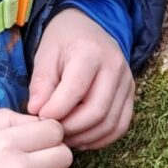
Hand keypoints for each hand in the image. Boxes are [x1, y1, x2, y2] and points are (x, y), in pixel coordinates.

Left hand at [29, 8, 134, 150]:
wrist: (89, 28)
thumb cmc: (63, 41)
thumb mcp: (45, 54)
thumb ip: (41, 83)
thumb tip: (37, 112)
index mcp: (91, 52)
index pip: (76, 90)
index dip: (56, 110)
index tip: (39, 117)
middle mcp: (115, 68)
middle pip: (97, 111)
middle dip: (72, 128)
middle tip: (52, 132)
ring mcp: (127, 83)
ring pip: (111, 123)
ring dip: (86, 137)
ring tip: (65, 137)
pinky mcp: (131, 96)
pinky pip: (121, 126)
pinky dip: (102, 139)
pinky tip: (83, 139)